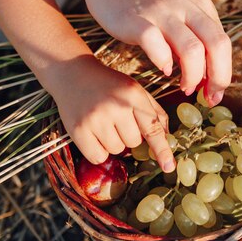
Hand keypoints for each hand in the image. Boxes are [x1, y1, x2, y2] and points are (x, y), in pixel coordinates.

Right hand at [47, 55, 174, 171]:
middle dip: (129, 136)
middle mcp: (116, 106)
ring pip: (117, 151)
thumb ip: (154, 112)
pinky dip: (98, 151)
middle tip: (116, 119)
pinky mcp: (79, 130)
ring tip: (104, 123)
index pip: (152, 128)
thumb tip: (166, 136)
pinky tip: (93, 134)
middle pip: (134, 143)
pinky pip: (98, 157)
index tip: (168, 167)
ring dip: (113, 143)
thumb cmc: (109, 84)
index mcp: (133, 95)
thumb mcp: (135, 90)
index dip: (162, 149)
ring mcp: (96, 119)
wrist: (73, 73)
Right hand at [73, 0, 231, 106]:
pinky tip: (162, 69)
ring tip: (184, 87)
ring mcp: (161, 11)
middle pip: (217, 44)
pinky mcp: (136, 19)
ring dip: (193, 75)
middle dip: (218, 77)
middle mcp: (185, 5)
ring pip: (192, 49)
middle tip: (208, 97)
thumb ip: (194, 34)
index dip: (223, 72)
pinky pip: (155, 43)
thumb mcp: (179, 9)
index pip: (223, 42)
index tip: (214, 93)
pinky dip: (163, 61)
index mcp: (200, 3)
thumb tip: (207, 76)